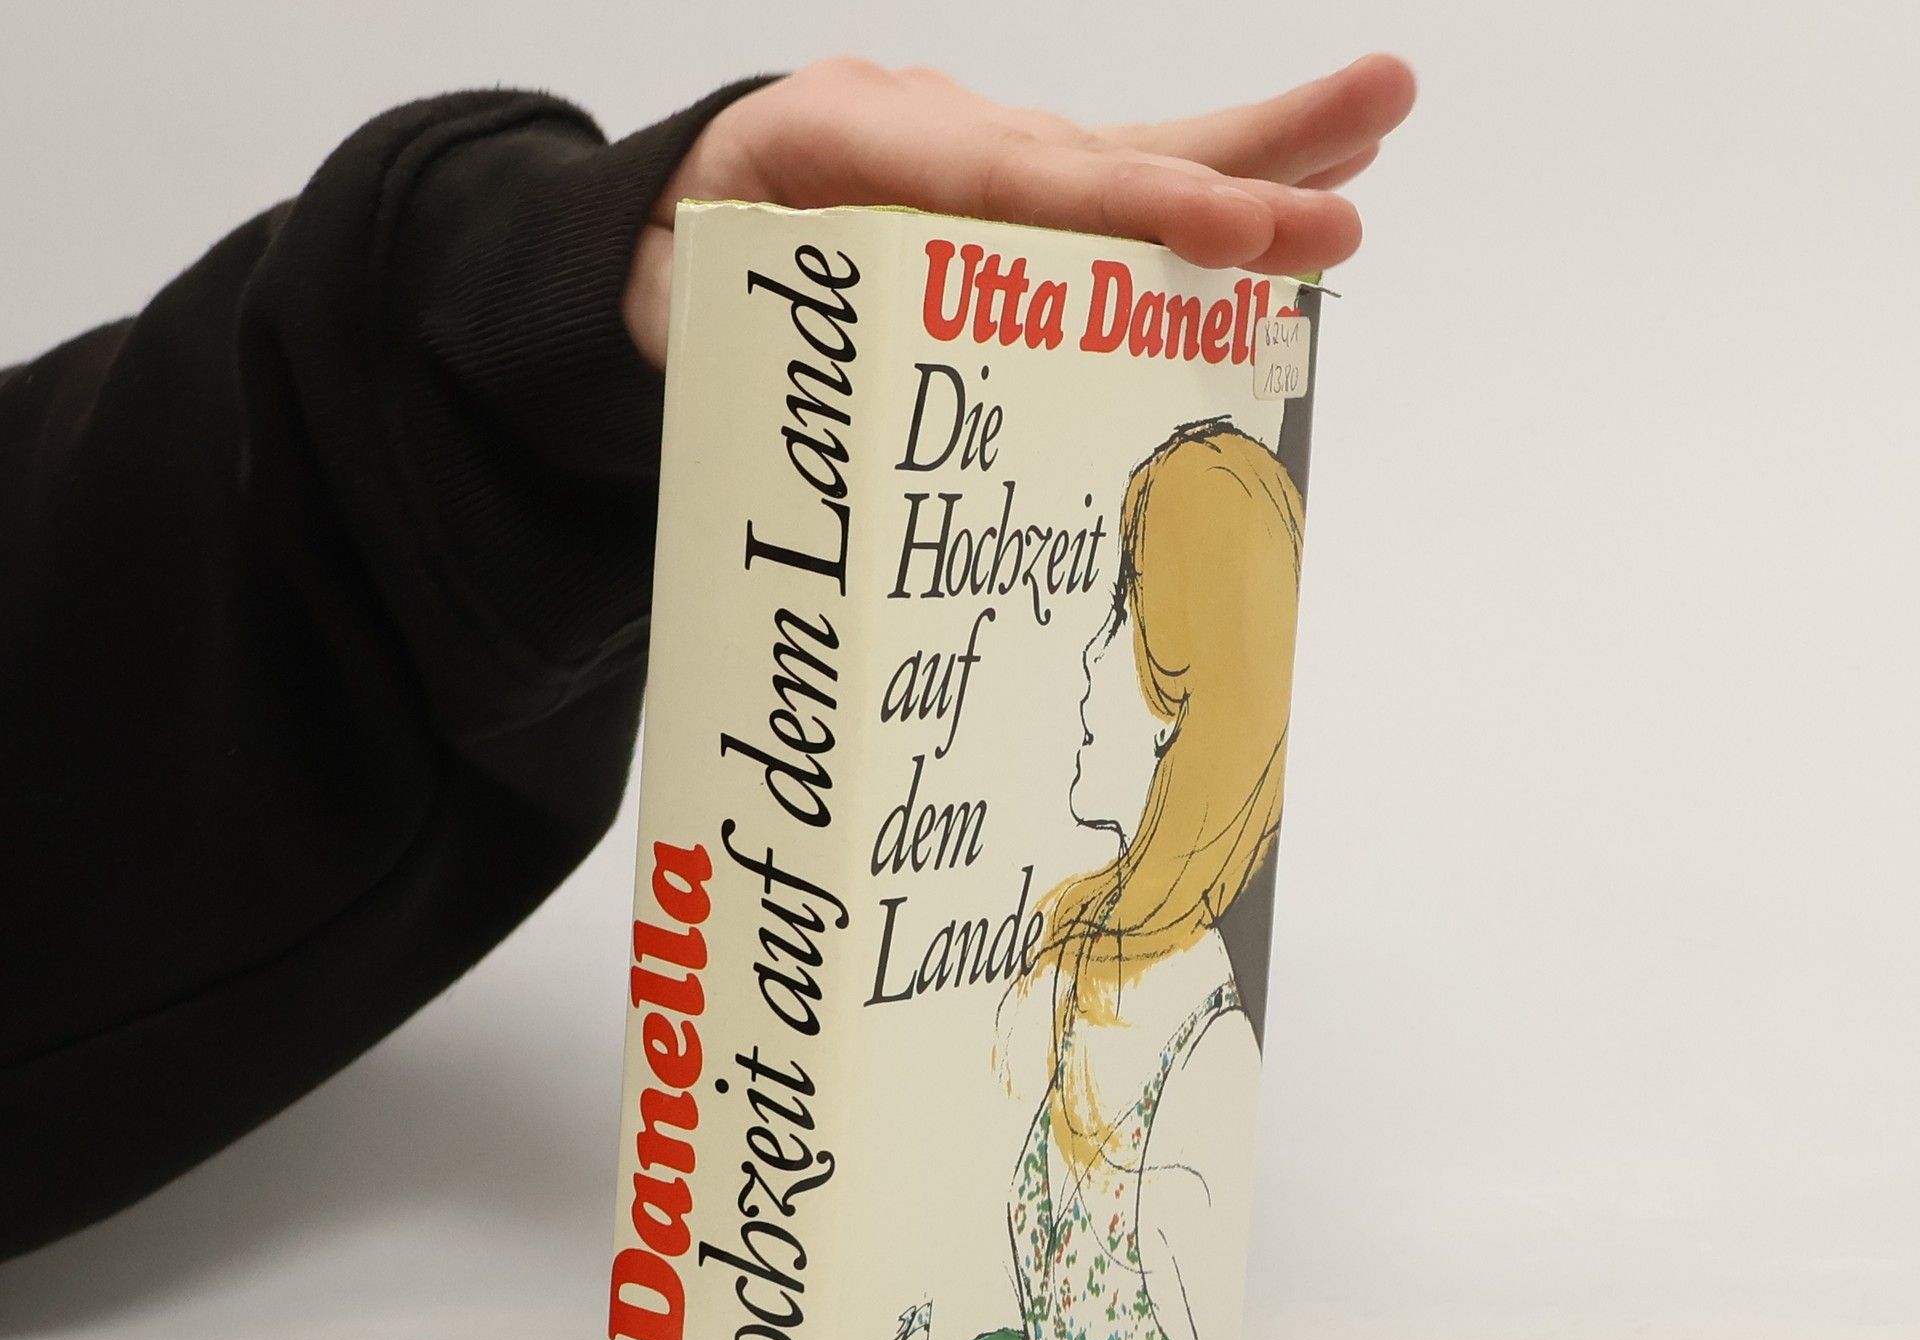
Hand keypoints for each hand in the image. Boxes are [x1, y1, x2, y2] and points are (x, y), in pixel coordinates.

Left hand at [623, 54, 1416, 367]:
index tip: (1216, 234)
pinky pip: (1119, 186)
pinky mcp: (1008, 192)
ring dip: (1255, 162)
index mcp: (839, 137)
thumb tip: (833, 383)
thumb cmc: (675, 267)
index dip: (1115, 213)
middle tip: (1340, 198)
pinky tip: (1311, 182)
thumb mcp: (681, 301)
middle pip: (1092, 154)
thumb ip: (751, 330)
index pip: (999, 178)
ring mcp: (978, 151)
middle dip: (1221, 182)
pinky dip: (1209, 191)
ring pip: (1127, 158)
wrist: (658, 213)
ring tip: (1374, 137)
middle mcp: (929, 125)